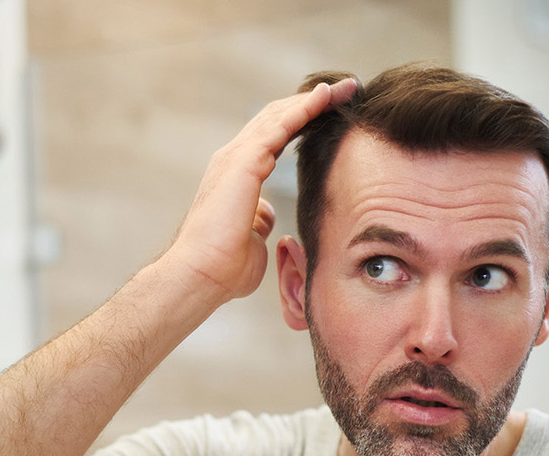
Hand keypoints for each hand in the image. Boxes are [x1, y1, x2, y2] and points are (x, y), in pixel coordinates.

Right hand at [165, 79, 356, 302]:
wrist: (201, 275)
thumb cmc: (224, 267)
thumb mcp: (251, 238)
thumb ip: (259, 220)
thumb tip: (266, 214)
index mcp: (235, 176)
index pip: (272, 138)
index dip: (302, 122)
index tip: (332, 114)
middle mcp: (233, 159)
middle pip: (277, 119)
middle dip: (313, 103)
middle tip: (346, 91)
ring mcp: (236, 157)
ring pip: (279, 115)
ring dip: (315, 99)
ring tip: (345, 88)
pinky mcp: (244, 161)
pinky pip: (280, 125)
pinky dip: (304, 108)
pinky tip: (326, 96)